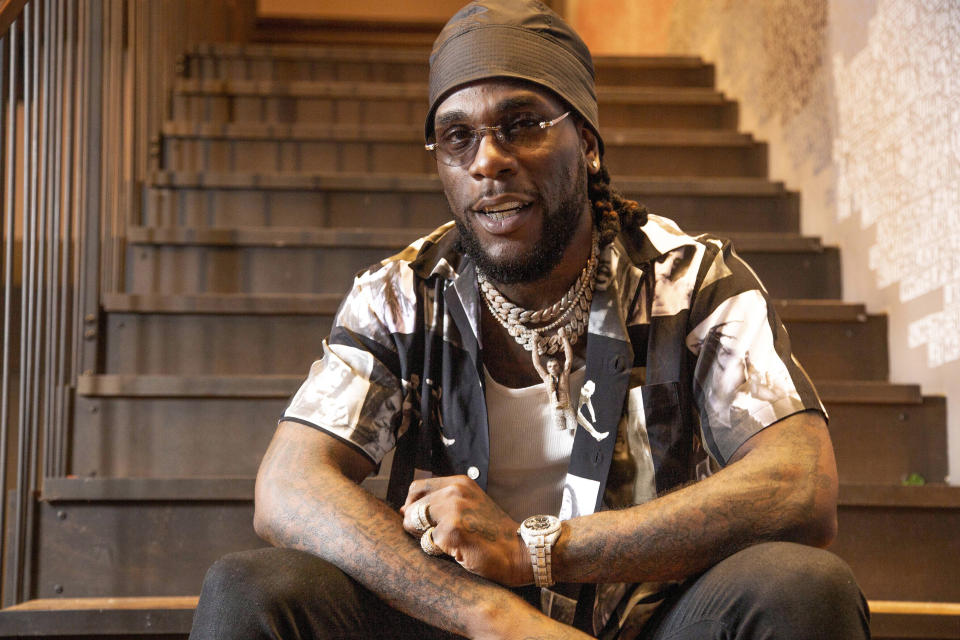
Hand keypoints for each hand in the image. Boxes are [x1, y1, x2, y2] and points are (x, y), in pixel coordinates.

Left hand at [400, 475, 531, 585]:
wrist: (520, 551)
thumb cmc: (492, 535)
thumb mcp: (468, 507)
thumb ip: (440, 504)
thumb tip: (403, 512)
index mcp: (459, 482)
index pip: (416, 489)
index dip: (413, 508)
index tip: (422, 523)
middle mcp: (455, 490)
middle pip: (412, 508)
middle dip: (417, 527)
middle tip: (441, 539)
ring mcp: (454, 509)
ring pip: (415, 525)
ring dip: (427, 539)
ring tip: (451, 543)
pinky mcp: (453, 530)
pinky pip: (427, 543)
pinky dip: (439, 552)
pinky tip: (460, 551)